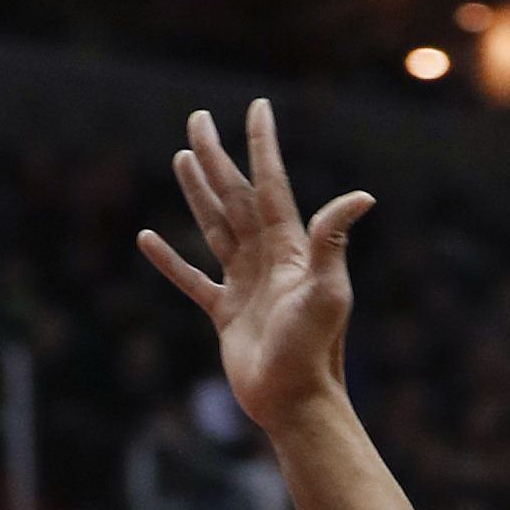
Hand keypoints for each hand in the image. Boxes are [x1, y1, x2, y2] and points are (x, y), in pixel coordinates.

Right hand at [138, 100, 372, 435]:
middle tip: (197, 118)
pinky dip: (170, 260)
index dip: (263, 146)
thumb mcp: (327, 291)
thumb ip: (333, 242)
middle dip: (217, 157)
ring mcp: (245, 285)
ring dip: (198, 193)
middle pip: (235, 196)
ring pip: (215, 226)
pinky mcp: (226, 315)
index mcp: (290, 248)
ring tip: (181, 157)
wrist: (295, 402)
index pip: (271, 184)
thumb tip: (361, 196)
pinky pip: (191, 280)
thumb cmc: (315, 349)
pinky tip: (148, 239)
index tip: (257, 108)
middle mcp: (267, 259)